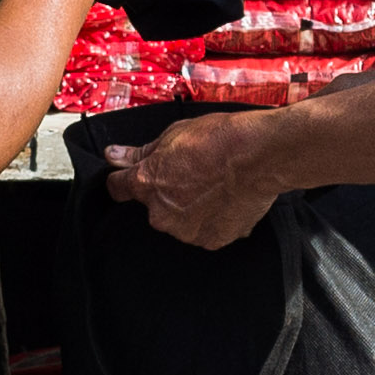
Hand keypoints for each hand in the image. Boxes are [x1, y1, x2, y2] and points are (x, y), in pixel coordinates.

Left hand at [103, 111, 281, 249]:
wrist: (260, 155)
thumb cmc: (220, 140)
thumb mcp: (173, 135)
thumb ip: (141, 153)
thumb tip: (115, 156)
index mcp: (147, 184)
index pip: (118, 188)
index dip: (125, 179)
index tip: (131, 176)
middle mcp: (162, 214)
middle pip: (154, 207)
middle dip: (167, 193)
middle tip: (191, 174)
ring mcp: (187, 231)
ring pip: (180, 221)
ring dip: (190, 208)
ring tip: (213, 186)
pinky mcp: (213, 240)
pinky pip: (205, 230)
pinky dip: (212, 219)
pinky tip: (225, 200)